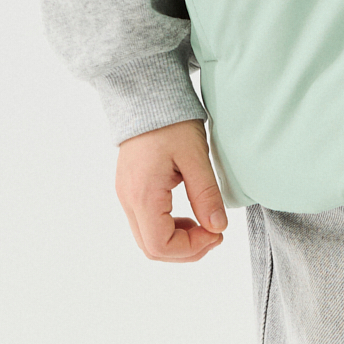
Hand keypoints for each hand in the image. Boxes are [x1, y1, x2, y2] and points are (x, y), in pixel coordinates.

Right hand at [115, 118, 227, 261]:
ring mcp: (125, 194)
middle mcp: (128, 200)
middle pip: (151, 248)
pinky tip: (188, 214)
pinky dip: (168, 227)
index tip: (217, 233)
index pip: (160, 246)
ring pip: (147, 238)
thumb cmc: (171, 121)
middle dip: (186, 250)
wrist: (146, 94)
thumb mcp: (195, 156)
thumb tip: (217, 228)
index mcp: (142, 195)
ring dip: (177, 241)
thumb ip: (206, 195)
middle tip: (215, 234)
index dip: (191, 249)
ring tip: (205, 225)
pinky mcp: (129, 188)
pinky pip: (145, 222)